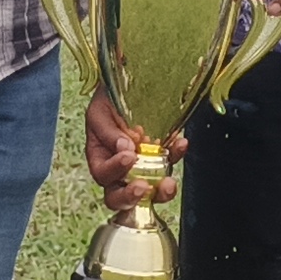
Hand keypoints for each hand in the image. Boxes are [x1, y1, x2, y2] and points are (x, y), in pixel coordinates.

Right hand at [84, 96, 182, 212]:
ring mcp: (142, 167)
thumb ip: (108, 132)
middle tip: (143, 186)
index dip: (114, 170)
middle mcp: (118, 169)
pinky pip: (170, 163)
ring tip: (168, 183)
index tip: (128, 156)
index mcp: (100, 157)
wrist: (127, 84)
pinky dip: (176, 155)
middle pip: (120, 196)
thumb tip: (124, 148)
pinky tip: (181, 143)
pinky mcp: (161, 158)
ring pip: (149, 192)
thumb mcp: (101, 112)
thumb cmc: (108, 100)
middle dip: (131, 196)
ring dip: (160, 192)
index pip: (103, 174)